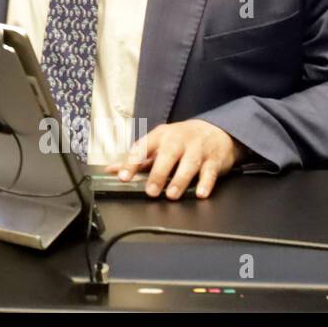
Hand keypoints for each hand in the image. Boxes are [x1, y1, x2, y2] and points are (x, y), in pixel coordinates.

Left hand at [104, 119, 246, 198]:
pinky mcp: (214, 160)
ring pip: (189, 163)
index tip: (123, 177)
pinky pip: (210, 171)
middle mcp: (179, 140)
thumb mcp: (158, 144)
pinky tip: (200, 193)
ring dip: (180, 180)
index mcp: (160, 135)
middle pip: (168, 154)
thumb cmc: (182, 140)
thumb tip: (111, 169)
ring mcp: (198, 149)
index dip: (132, 162)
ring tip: (172, 195)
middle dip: (158, 173)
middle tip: (151, 191)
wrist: (215, 131)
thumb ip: (138, 159)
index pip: (143, 147)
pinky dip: (206, 183)